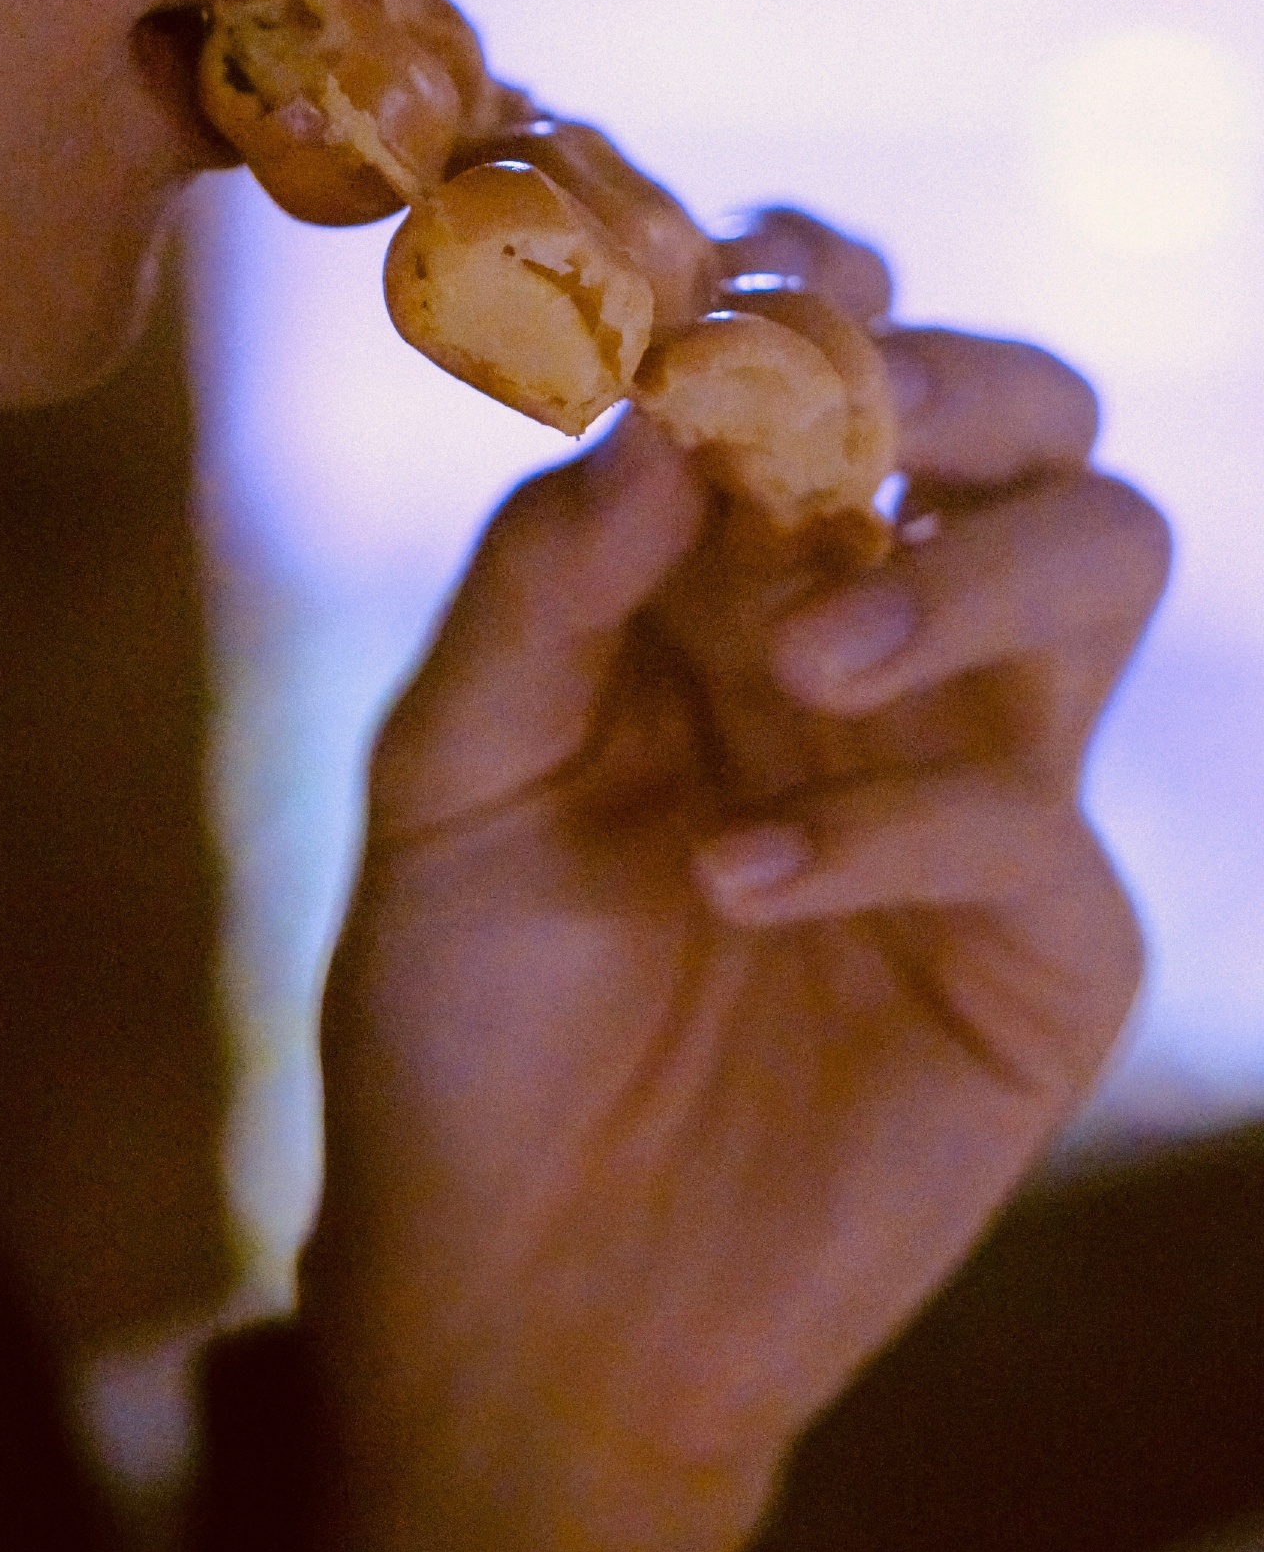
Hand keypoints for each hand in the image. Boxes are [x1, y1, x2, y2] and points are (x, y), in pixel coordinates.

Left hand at [300, 214, 1168, 1551]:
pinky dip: (883, 829)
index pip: (824, 355)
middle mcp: (878, 635)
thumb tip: (645, 417)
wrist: (514, 1286)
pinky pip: (1030, 823)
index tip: (713, 265)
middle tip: (834, 410)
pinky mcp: (1036, 947)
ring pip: (1104, 552)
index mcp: (729, 564)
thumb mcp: (447, 775)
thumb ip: (538, 586)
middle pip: (1026, 412)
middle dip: (949, 370)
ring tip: (799, 662)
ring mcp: (976, 777)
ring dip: (963, 566)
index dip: (797, 278)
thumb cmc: (462, 1010)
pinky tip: (733, 884)